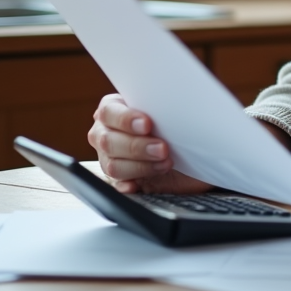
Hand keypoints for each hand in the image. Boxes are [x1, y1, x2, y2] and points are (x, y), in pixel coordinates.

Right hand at [88, 93, 209, 194]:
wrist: (186, 149)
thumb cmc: (171, 123)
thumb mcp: (166, 111)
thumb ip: (159, 108)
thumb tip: (171, 104)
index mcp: (112, 110)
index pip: (109, 112)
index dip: (126, 119)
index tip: (147, 124)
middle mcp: (105, 133)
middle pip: (108, 142)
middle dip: (137, 146)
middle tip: (162, 148)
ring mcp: (109, 157)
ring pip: (113, 166)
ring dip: (141, 166)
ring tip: (165, 163)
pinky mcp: (119, 179)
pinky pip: (117, 185)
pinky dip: (128, 184)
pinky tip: (138, 183)